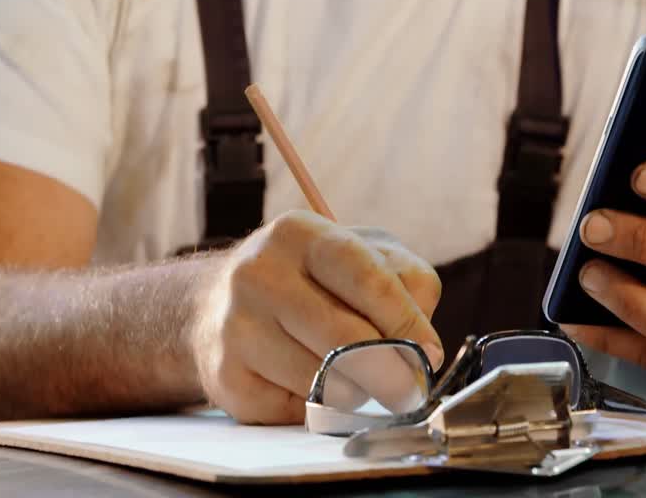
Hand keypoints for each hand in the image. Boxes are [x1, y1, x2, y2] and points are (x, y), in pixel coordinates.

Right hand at [190, 211, 442, 423]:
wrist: (216, 303)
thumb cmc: (309, 279)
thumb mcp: (362, 253)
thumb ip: (406, 283)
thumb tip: (424, 349)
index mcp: (299, 234)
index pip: (367, 280)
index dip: (406, 322)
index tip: (428, 353)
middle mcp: (258, 275)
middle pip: (345, 339)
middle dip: (391, 374)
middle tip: (410, 392)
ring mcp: (236, 328)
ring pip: (323, 381)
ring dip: (356, 393)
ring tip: (359, 381)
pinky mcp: (226, 378)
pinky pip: (294, 410)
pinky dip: (319, 410)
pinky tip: (314, 387)